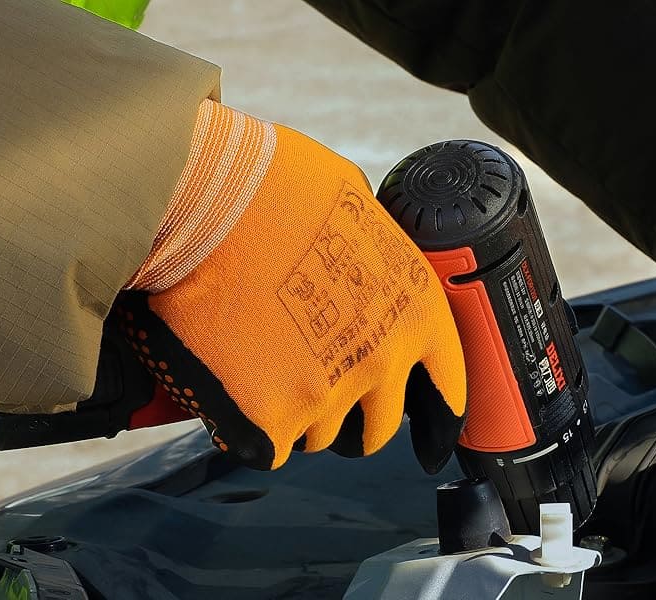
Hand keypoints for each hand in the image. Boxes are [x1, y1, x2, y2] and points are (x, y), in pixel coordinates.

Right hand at [114, 101, 465, 469]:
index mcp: (415, 308)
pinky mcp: (269, 420)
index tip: (432, 443)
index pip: (448, 387)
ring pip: (316, 435)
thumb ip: (369, 258)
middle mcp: (382, 358)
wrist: (207, 202)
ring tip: (255, 364)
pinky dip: (243, 427)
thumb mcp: (356, 209)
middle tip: (314, 394)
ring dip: (291, 414)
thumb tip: (360, 259)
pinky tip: (227, 387)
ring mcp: (327, 394)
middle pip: (377, 428)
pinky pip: (262, 446)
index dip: (440, 420)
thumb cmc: (274, 185)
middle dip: (352, 423)